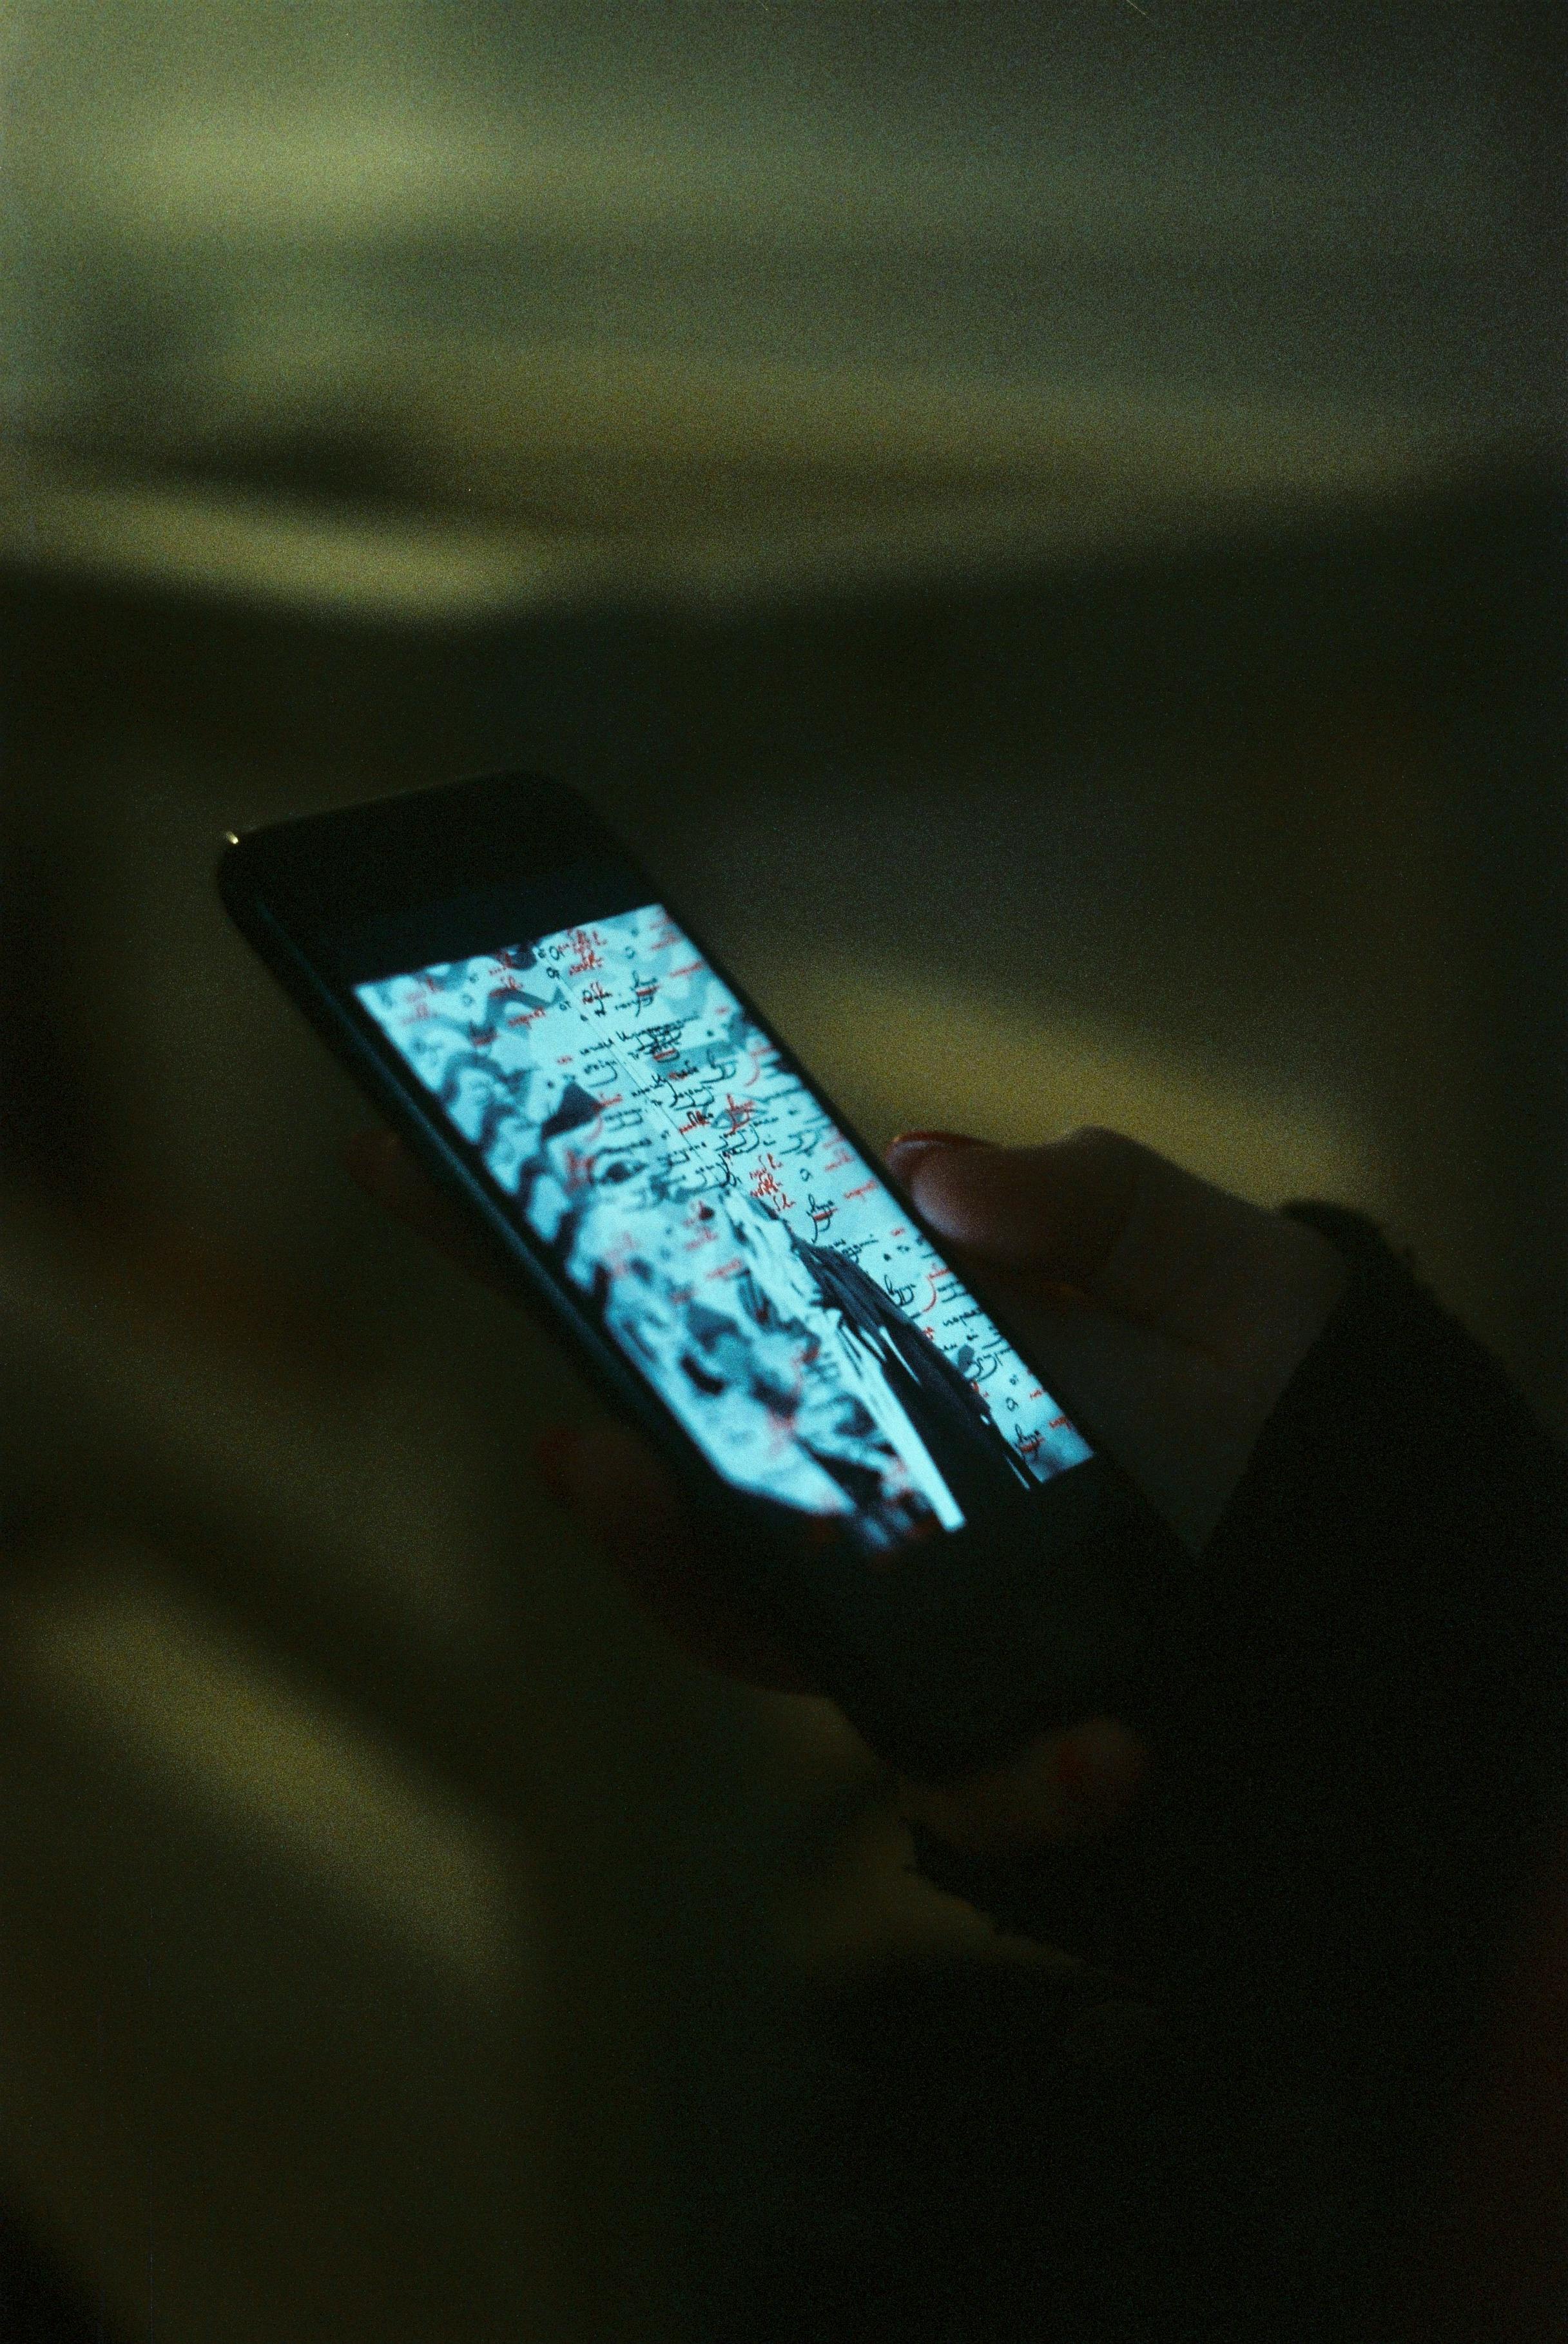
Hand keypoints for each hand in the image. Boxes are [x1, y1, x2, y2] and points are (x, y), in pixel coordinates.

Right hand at [345, 1123, 1345, 1852]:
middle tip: (588, 1455)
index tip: (407, 1158)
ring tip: (744, 1583)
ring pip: (759, 1633)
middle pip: (683, 1488)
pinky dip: (1017, 1785)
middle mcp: (864, 1480)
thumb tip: (923, 1168)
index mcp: (881, 1342)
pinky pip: (961, 1774)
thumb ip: (1093, 1195)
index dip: (546, 1238)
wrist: (1383, 1542)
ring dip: (727, 1616)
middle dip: (616, 1481)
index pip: (695, 1292)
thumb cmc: (1278, 1382)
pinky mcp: (999, 1715)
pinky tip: (1114, 1755)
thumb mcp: (1210, 1259)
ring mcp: (912, 1605)